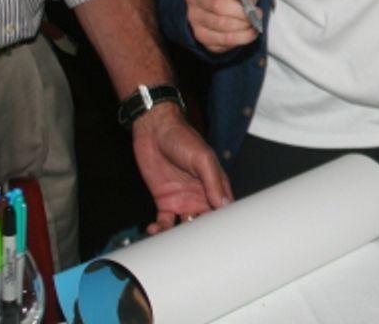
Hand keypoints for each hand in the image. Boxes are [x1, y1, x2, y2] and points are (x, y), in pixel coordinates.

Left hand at [130, 103, 232, 233]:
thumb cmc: (182, 137)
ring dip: (180, 237)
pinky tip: (155, 230)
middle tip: (196, 247)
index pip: (224, 210)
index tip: (221, 237)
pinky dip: (160, 230)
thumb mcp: (202, 158)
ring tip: (172, 241)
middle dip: (202, 236)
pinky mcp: (164, 202)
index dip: (224, 224)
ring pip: (185, 227)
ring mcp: (183, 200)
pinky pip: (164, 222)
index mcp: (215, 185)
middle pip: (206, 223)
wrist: (153, 131)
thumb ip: (213, 181)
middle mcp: (201, 196)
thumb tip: (225, 204)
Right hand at [186, 0, 261, 51]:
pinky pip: (223, 40)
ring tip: (255, 21)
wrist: (229, 6)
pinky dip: (242, 37)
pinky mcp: (203, 37)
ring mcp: (196, 19)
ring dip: (243, 24)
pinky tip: (251, 31)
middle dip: (241, 10)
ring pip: (221, 24)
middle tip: (257, 11)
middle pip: (216, 5)